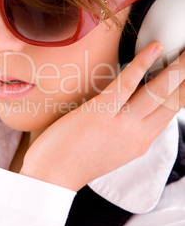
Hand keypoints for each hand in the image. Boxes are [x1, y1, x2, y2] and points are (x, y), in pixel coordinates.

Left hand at [20, 42, 184, 190]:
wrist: (52, 177)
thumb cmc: (76, 158)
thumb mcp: (113, 147)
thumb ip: (128, 128)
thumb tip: (132, 103)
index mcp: (141, 141)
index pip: (172, 111)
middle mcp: (138, 134)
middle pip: (173, 100)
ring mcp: (121, 125)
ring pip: (158, 91)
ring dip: (177, 68)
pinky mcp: (100, 114)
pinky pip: (127, 84)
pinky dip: (142, 64)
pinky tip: (155, 48)